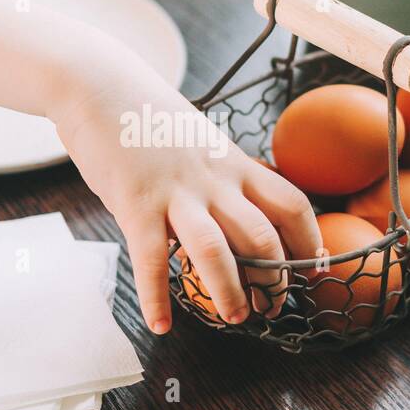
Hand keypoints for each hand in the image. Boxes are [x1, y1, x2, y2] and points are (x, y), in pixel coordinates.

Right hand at [50, 66, 321, 334]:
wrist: (96, 85)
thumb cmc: (146, 116)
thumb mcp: (199, 139)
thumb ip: (218, 174)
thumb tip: (233, 210)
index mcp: (233, 164)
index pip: (291, 204)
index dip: (310, 241)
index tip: (313, 269)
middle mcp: (213, 181)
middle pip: (262, 236)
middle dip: (274, 279)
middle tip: (270, 307)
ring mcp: (175, 193)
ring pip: (217, 252)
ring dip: (230, 292)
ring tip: (235, 319)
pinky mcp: (135, 204)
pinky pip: (151, 259)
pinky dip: (156, 298)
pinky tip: (160, 324)